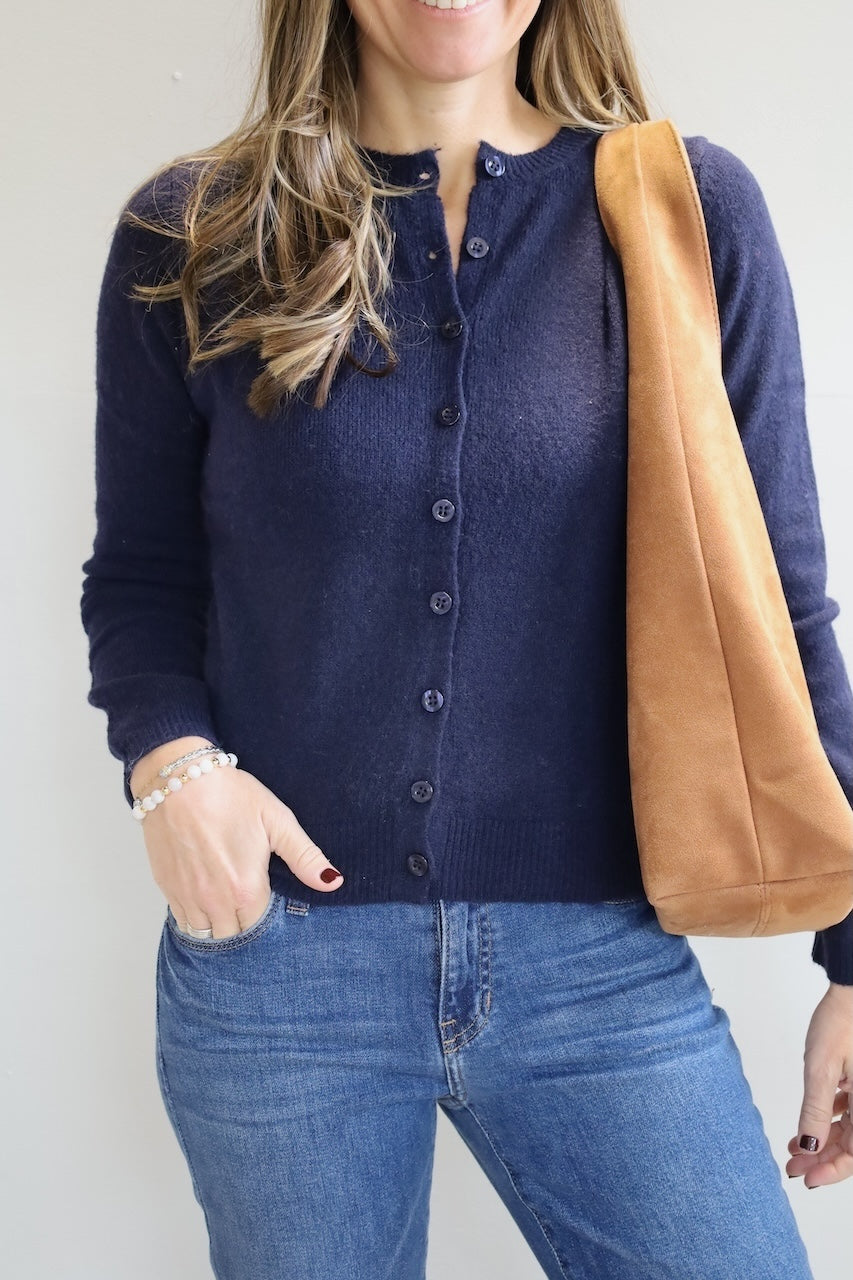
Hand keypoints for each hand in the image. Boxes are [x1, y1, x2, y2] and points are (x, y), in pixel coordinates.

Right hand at [132, 739, 343, 938]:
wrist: (179, 779)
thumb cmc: (230, 796)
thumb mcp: (277, 821)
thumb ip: (305, 857)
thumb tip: (332, 882)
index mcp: (245, 889)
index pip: (262, 927)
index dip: (268, 914)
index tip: (269, 897)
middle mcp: (215, 902)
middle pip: (234, 935)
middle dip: (244, 923)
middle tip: (250, 898)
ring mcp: (187, 897)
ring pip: (206, 934)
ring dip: (219, 925)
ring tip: (228, 901)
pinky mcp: (166, 888)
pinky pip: (183, 922)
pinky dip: (196, 918)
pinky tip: (205, 897)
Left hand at [786, 982, 852, 1186]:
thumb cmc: (841, 1022)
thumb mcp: (821, 1069)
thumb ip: (815, 1111)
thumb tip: (808, 1148)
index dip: (831, 1171)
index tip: (805, 1177)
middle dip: (822, 1158)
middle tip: (793, 1165)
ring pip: (851, 1129)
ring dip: (824, 1140)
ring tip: (794, 1146)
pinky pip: (852, 1110)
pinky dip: (831, 1120)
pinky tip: (810, 1123)